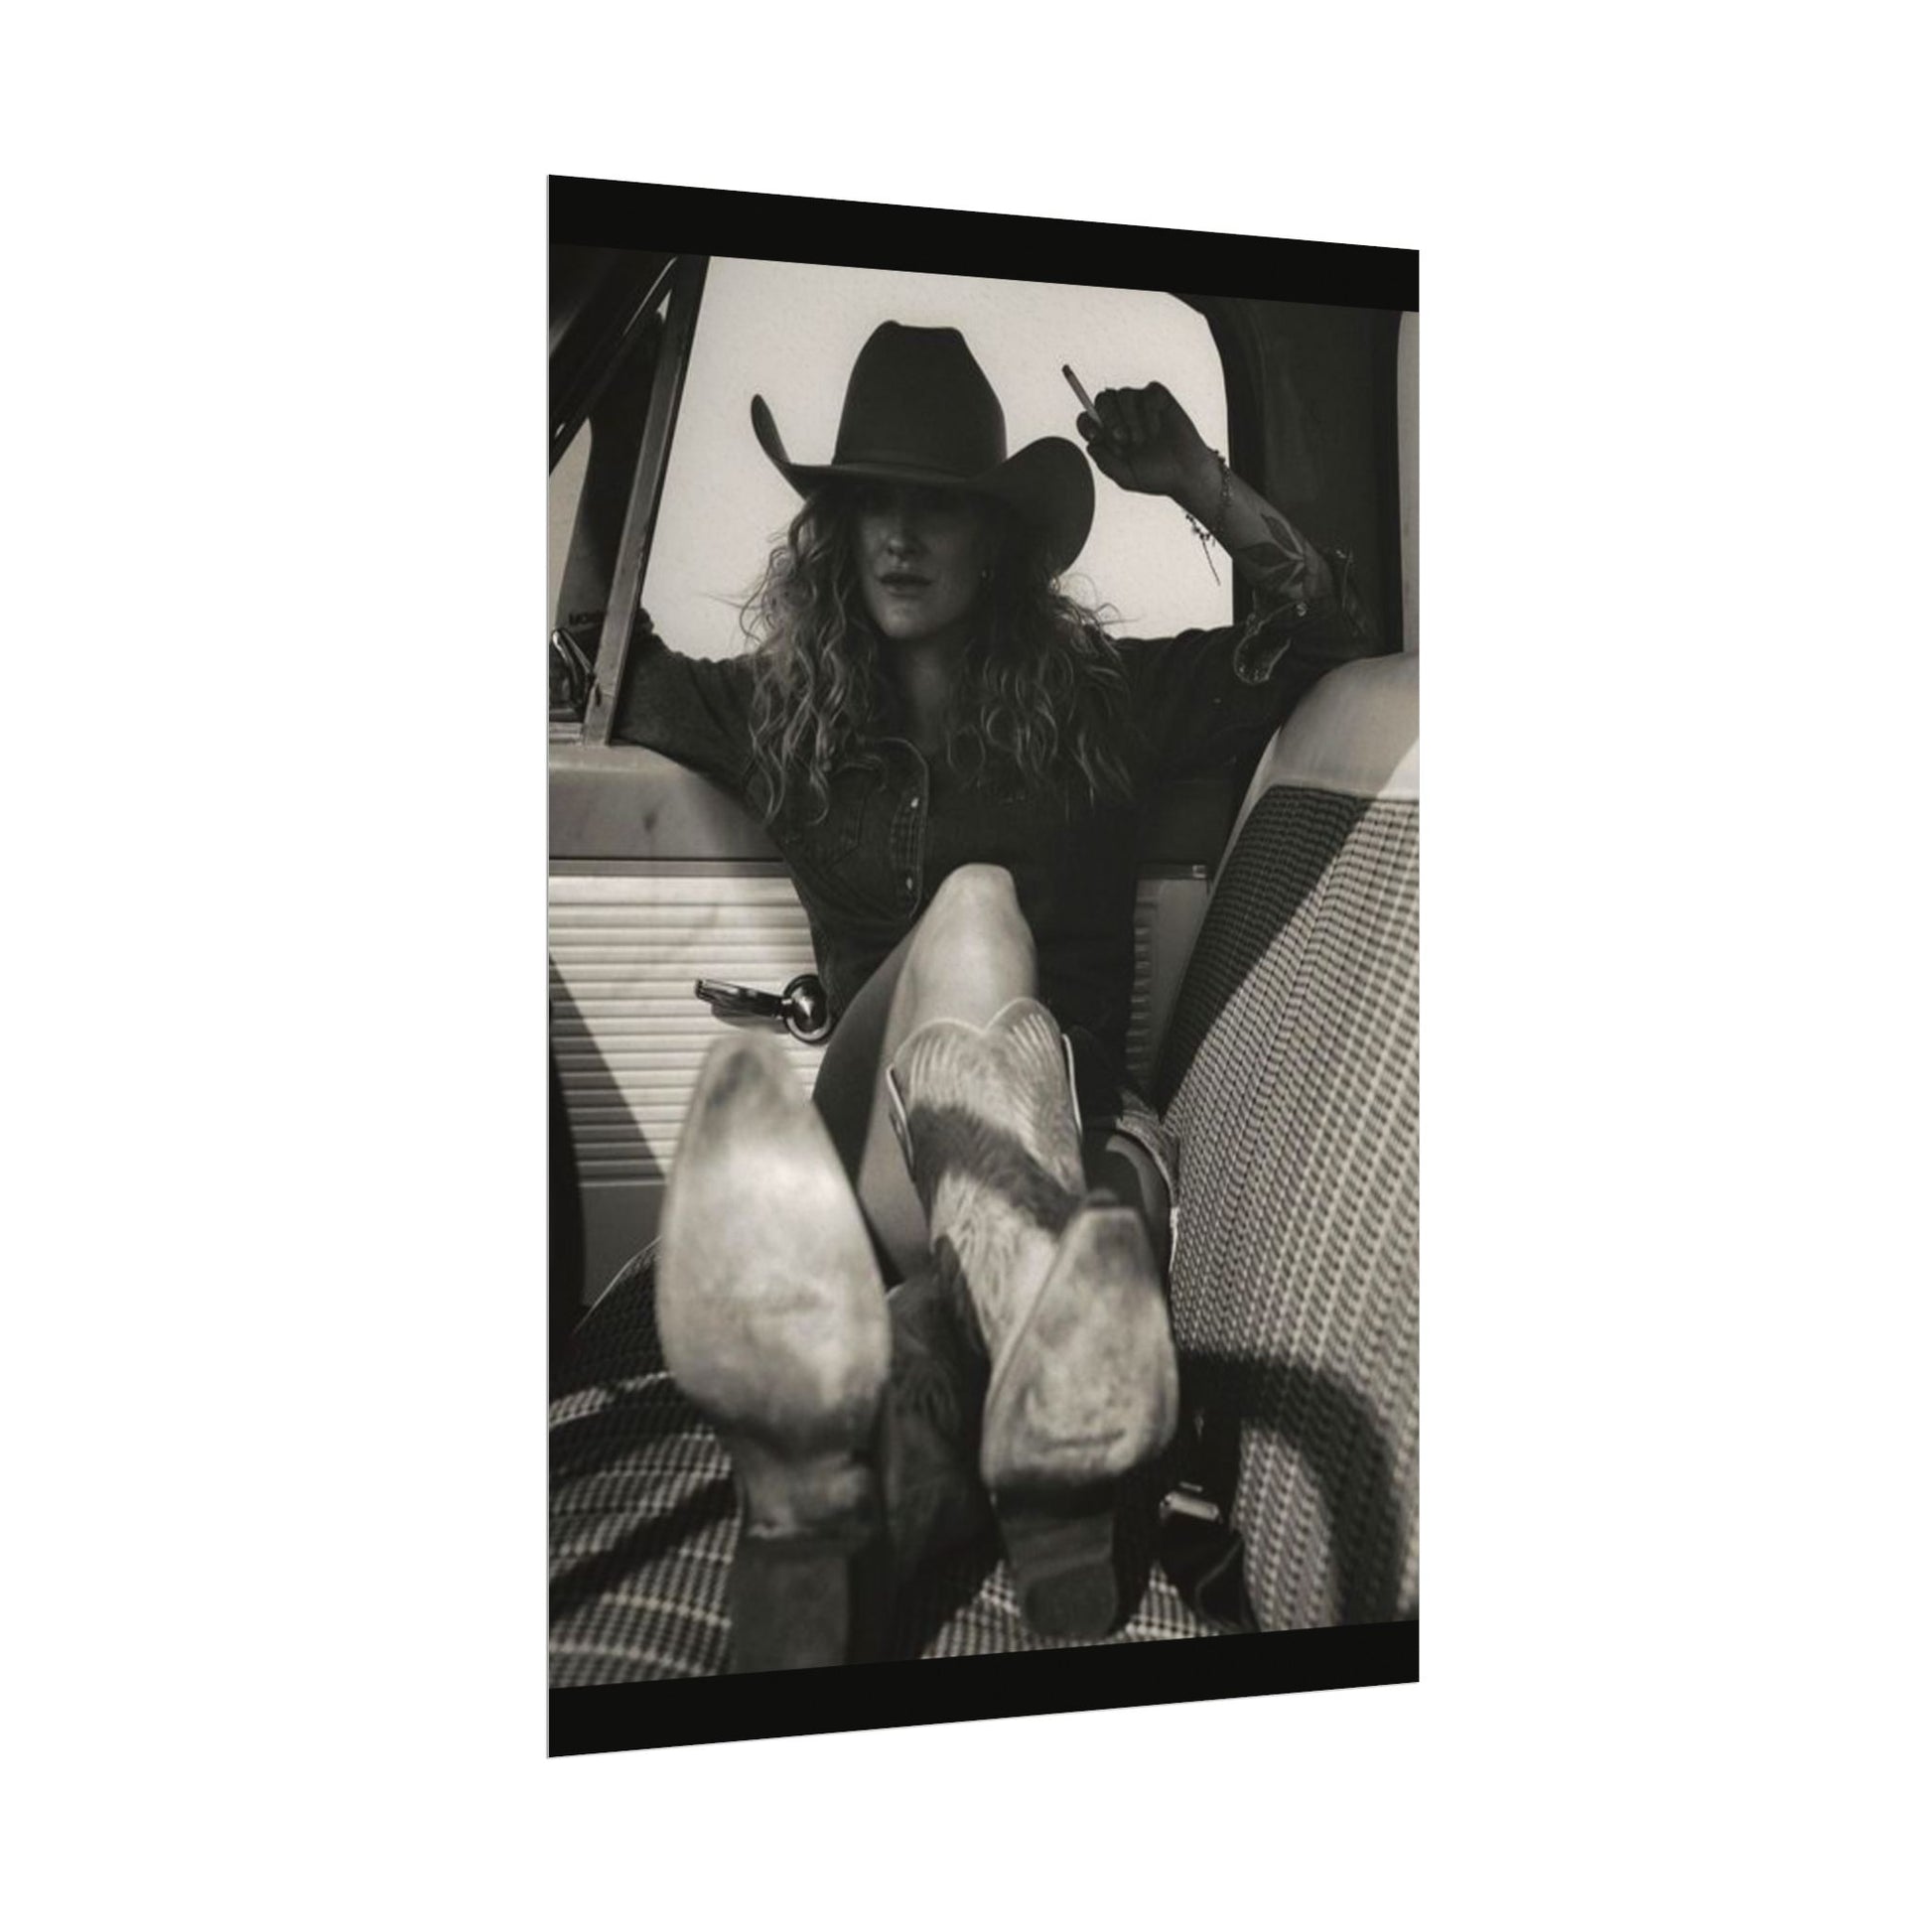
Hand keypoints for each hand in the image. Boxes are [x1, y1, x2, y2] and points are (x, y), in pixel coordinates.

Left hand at [1076, 381, 1217, 505]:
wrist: (1186, 472)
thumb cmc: (1155, 476)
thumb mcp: (1126, 477)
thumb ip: (1106, 464)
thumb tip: (1091, 445)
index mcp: (1108, 433)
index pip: (1087, 418)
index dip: (1086, 423)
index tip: (1095, 435)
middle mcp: (1121, 415)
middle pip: (1102, 399)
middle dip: (1108, 417)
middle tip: (1121, 439)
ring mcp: (1140, 404)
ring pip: (1123, 394)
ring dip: (1130, 418)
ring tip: (1142, 441)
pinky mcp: (1159, 398)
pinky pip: (1147, 393)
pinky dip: (1149, 413)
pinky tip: (1156, 431)